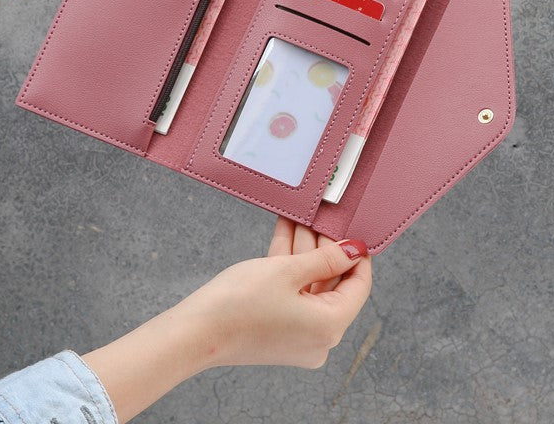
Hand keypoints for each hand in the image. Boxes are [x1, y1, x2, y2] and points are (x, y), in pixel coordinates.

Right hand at [182, 217, 371, 368]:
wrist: (195, 332)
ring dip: (304, 251)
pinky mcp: (280, 330)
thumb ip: (326, 258)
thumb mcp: (288, 271)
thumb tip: (355, 250)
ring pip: (310, 285)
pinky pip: (294, 294)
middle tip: (320, 217)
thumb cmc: (239, 304)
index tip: (351, 229)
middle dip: (323, 247)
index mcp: (330, 326)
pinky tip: (285, 233)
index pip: (358, 285)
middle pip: (332, 283)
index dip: (356, 254)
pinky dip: (289, 267)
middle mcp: (320, 338)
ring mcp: (299, 336)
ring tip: (299, 217)